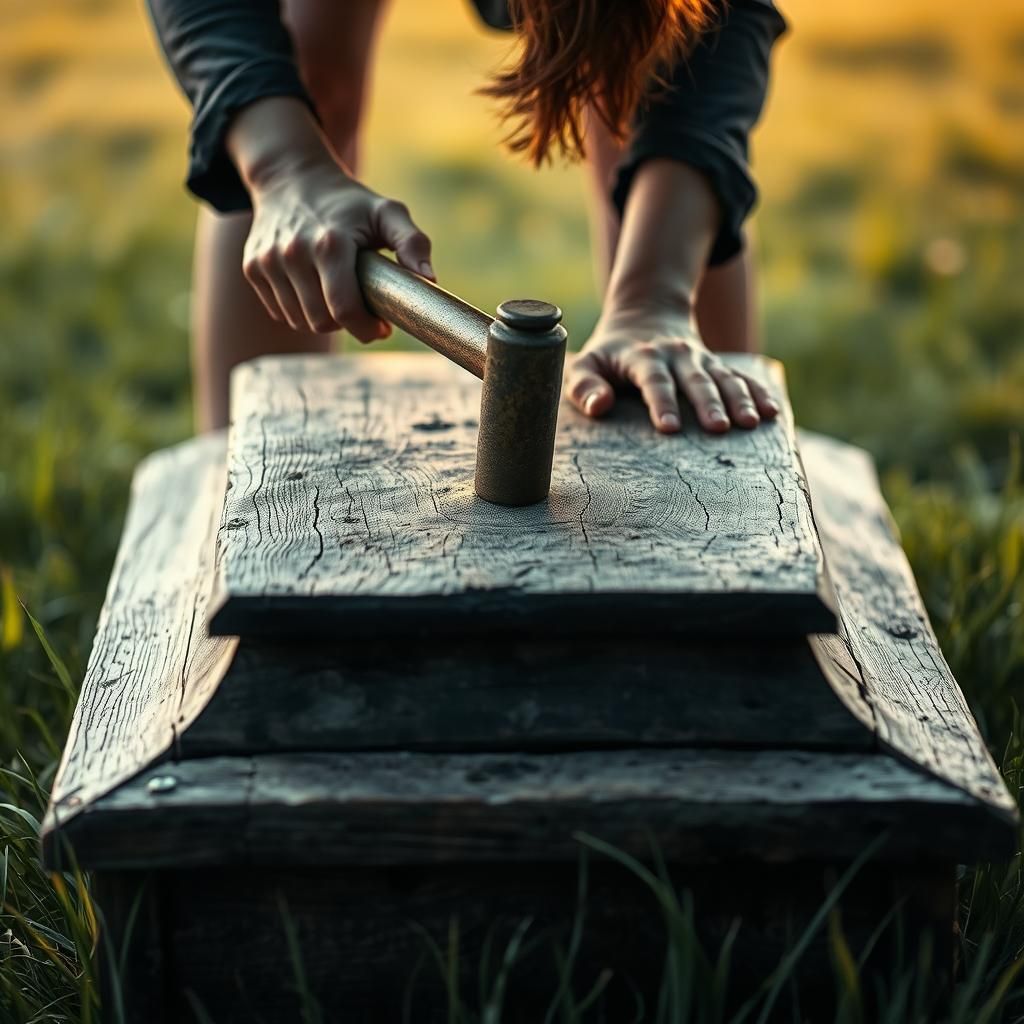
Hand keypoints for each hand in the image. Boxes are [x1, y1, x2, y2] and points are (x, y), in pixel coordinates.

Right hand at [242, 155, 433, 339]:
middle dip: (347, 324)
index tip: (382, 326)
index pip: (344, 310)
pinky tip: (313, 288)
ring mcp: (267, 262)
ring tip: (338, 295)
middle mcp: (292, 253)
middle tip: (362, 309)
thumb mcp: (387, 212)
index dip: (367, 328)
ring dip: (323, 319)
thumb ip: (412, 242)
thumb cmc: (349, 202)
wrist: (291, 177)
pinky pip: (281, 312)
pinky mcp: (252, 268)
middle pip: (322, 322)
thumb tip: (429, 279)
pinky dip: (300, 310)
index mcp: (329, 244)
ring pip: (300, 321)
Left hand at [566, 312, 779, 433]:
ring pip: (724, 378)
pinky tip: (773, 412)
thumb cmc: (609, 354)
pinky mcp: (717, 365)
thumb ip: (584, 386)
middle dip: (708, 403)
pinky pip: (742, 378)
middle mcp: (676, 355)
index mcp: (642, 357)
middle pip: (695, 380)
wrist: (645, 314)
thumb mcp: (586, 363)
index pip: (654, 380)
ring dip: (739, 400)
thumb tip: (598, 407)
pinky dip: (759, 393)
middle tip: (718, 428)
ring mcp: (701, 359)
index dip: (662, 403)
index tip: (669, 428)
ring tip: (751, 423)